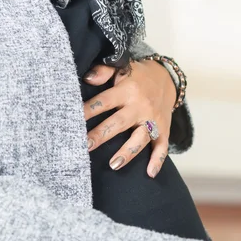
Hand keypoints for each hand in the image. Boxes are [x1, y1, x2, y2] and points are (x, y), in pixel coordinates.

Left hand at [83, 60, 176, 177]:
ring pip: (140, 138)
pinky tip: (150, 174)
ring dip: (128, 152)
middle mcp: (140, 106)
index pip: (104, 101)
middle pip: (119, 123)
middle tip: (85, 147)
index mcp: (127, 90)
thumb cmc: (138, 76)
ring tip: (113, 165)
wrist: (168, 78)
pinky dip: (158, 161)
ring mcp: (153, 120)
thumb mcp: (122, 66)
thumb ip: (104, 71)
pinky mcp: (164, 130)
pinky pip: (162, 147)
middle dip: (101, 135)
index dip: (88, 110)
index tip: (73, 120)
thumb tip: (87, 78)